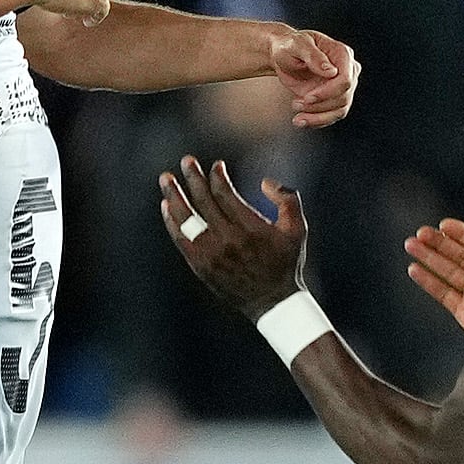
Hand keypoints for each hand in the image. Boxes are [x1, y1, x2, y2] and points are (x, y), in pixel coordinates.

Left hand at [156, 155, 307, 315]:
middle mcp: (228, 239)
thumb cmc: (285, 262)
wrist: (272, 302)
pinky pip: (181, 239)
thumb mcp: (298, 229)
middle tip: (186, 161)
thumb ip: (288, 199)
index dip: (217, 176)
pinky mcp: (201, 267)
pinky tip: (166, 206)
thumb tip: (264, 181)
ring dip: (174, 196)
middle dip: (193, 178)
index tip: (216, 166)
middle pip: (203, 201)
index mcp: (250, 227)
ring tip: (165, 179)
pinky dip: (171, 221)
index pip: (225, 194)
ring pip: (186, 219)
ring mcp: (211, 254)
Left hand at [268, 28, 359, 128]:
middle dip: (319, 105)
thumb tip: (331, 71)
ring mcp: (343, 86)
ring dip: (317, 117)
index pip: (346, 79)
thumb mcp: (297, 46)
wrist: (282, 57)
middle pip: (344, 97)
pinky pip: (332, 116)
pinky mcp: (335, 99)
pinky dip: (317, 121)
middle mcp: (348, 70)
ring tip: (297, 118)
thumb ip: (313, 56)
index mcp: (342, 54)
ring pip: (340, 110)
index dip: (328, 92)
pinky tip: (301, 121)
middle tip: (295, 104)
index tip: (307, 97)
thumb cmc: (289, 47)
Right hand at [403, 204, 463, 338]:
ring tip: (412, 245)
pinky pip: (443, 293)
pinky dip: (428, 282)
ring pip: (448, 271)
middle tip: (422, 232)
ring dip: (428, 257)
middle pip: (459, 255)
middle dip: (439, 243)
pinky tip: (415, 269)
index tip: (444, 224)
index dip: (462, 233)